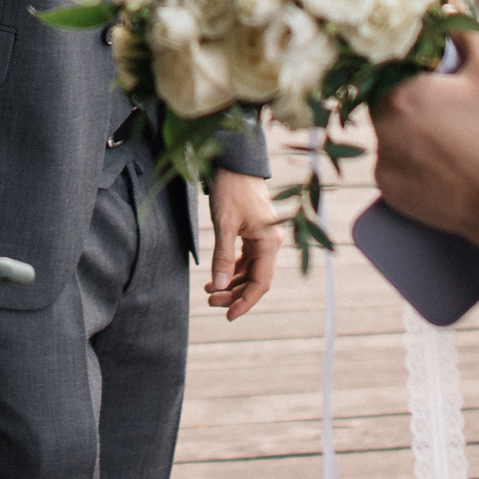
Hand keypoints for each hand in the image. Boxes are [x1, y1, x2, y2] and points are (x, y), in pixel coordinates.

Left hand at [206, 169, 282, 319]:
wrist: (235, 162)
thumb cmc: (231, 189)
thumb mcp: (224, 223)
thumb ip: (222, 255)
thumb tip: (218, 286)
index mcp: (269, 243)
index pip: (260, 283)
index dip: (245, 302)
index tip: (228, 316)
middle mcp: (270, 243)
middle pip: (255, 279)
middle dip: (233, 294)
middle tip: (209, 302)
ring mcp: (263, 238)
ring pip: (249, 271)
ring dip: (231, 283)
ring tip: (208, 292)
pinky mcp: (254, 233)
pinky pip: (245, 259)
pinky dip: (231, 269)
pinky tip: (215, 277)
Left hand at [368, 32, 478, 240]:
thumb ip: (466, 31)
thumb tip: (448, 5)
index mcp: (398, 94)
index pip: (386, 66)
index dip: (407, 66)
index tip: (429, 72)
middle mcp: (382, 128)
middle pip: (385, 99)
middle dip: (410, 97)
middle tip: (444, 105)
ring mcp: (383, 161)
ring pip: (388, 133)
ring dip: (409, 129)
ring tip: (449, 135)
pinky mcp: (389, 190)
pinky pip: (392, 165)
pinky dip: (409, 160)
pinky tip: (440, 159)